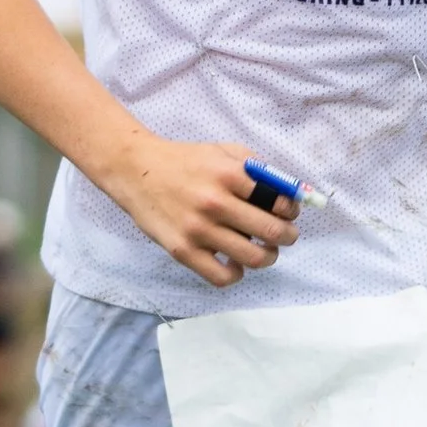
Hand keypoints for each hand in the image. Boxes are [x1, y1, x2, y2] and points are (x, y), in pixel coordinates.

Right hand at [95, 134, 298, 289]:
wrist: (136, 171)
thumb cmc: (185, 161)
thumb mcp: (222, 151)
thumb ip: (256, 168)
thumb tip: (290, 193)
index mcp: (229, 174)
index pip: (279, 200)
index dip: (291, 210)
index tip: (287, 213)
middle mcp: (215, 202)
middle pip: (271, 232)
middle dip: (287, 236)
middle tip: (284, 236)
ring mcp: (198, 230)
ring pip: (253, 258)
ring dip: (268, 256)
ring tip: (263, 251)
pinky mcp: (183, 251)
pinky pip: (222, 276)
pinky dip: (236, 274)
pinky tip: (234, 263)